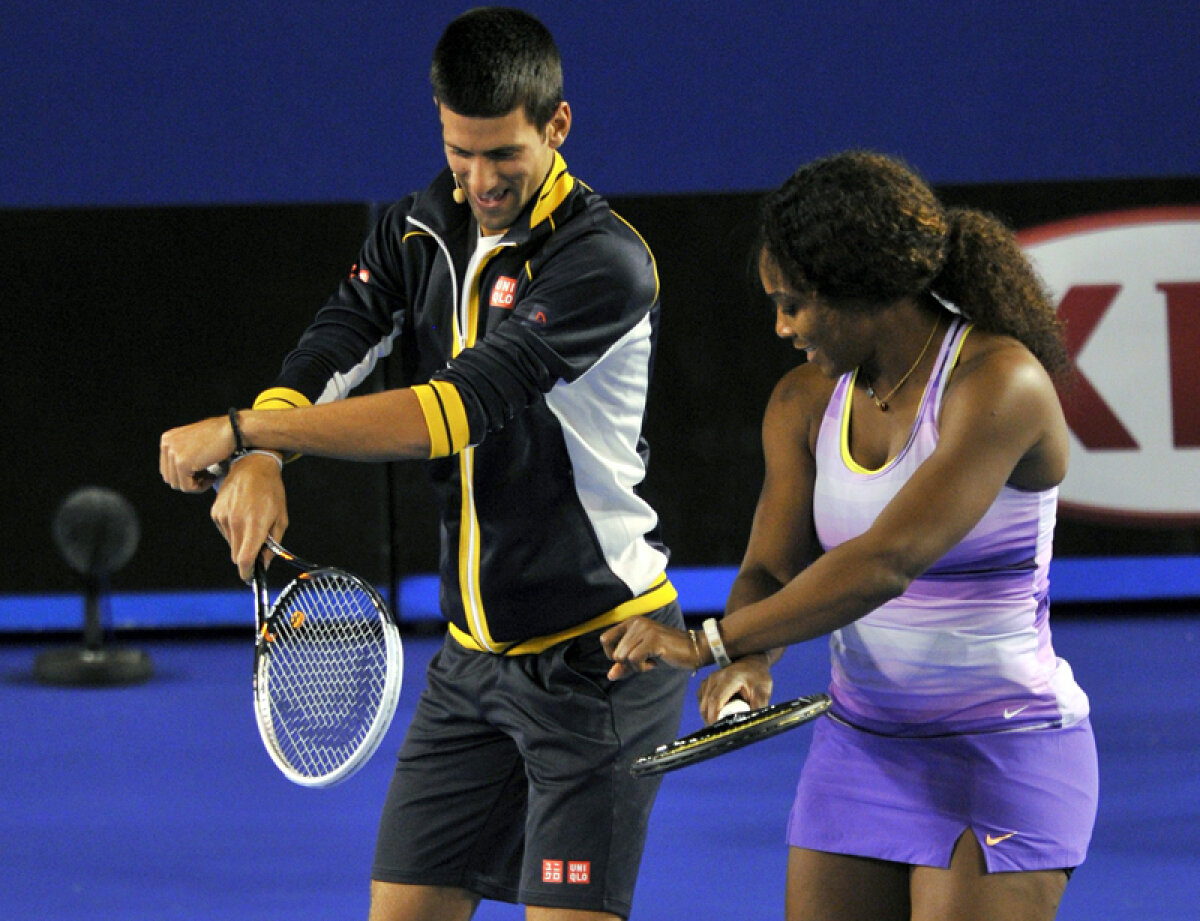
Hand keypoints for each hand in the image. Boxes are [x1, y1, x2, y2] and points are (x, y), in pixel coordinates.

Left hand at [160, 415, 236, 492]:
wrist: (232, 430)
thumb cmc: (220, 435)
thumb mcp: (194, 441)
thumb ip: (183, 453)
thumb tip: (179, 477)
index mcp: (167, 439)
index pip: (167, 469)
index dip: (184, 475)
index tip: (202, 472)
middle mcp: (166, 445)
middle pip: (170, 478)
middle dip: (189, 481)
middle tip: (208, 476)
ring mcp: (173, 454)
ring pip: (178, 484)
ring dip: (195, 485)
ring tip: (211, 476)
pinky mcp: (182, 464)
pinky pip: (187, 486)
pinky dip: (200, 487)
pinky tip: (212, 477)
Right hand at [210, 453, 288, 581]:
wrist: (252, 467)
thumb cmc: (272, 493)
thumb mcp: (281, 518)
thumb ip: (273, 545)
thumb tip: (263, 565)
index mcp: (254, 525)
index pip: (244, 559)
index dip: (246, 573)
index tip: (250, 578)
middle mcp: (236, 522)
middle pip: (236, 555)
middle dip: (247, 556)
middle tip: (259, 545)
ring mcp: (223, 517)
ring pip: (231, 543)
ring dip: (241, 541)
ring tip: (252, 520)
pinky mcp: (215, 513)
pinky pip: (225, 531)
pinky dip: (233, 530)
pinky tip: (242, 514)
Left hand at [599, 616, 698, 680]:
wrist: (695, 649)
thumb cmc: (668, 653)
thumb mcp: (643, 659)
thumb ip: (625, 666)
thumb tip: (610, 676)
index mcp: (631, 622)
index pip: (604, 639)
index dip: (612, 655)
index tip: (628, 659)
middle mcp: (636, 622)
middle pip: (614, 653)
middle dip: (628, 664)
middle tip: (645, 660)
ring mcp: (644, 629)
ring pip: (623, 657)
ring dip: (636, 666)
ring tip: (651, 660)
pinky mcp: (653, 639)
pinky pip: (634, 660)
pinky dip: (643, 667)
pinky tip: (655, 662)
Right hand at [697, 654, 773, 724]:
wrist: (752, 662)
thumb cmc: (758, 677)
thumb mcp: (762, 691)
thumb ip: (758, 707)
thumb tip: (753, 722)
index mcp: (729, 678)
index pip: (715, 700)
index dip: (714, 716)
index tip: (717, 729)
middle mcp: (715, 678)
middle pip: (706, 704)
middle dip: (710, 720)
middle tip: (720, 732)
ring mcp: (709, 680)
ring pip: (702, 703)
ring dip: (708, 715)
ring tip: (721, 722)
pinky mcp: (706, 683)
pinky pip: (702, 700)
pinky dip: (707, 709)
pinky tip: (717, 713)